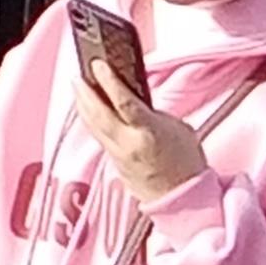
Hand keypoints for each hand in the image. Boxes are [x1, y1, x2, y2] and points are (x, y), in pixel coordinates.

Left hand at [75, 53, 209, 206]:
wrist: (185, 200)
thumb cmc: (187, 163)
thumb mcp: (180, 130)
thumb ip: (155, 113)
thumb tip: (135, 99)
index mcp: (150, 133)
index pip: (124, 102)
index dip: (108, 81)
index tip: (98, 64)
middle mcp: (129, 143)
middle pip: (98, 113)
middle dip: (85, 92)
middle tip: (78, 75)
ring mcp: (118, 154)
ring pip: (93, 125)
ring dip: (82, 104)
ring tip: (78, 87)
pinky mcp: (113, 163)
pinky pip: (97, 137)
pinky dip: (89, 120)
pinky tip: (87, 111)